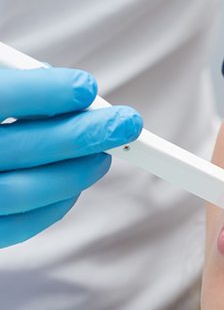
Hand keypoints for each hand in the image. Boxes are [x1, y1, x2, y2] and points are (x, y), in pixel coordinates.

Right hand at [0, 66, 142, 247]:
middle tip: (127, 122)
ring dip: (75, 172)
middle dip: (80, 134)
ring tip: (106, 153)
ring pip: (23, 192)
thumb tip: (59, 83)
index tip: (87, 87)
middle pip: (19, 147)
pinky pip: (18, 226)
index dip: (44, 92)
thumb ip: (9, 83)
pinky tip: (76, 182)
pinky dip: (55, 205)